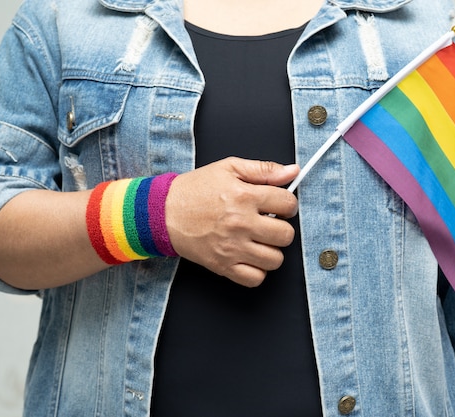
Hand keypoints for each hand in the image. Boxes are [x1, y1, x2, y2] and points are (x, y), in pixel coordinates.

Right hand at [165, 157, 299, 286]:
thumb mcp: (229, 168)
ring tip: (260, 241)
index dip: (288, 204)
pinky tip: (250, 257)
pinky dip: (257, 271)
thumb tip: (292, 171)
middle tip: (270, 224)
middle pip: (286, 235)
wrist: (162, 212)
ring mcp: (232, 248)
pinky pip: (255, 278)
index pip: (288, 204)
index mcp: (245, 196)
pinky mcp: (223, 266)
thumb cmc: (195, 190)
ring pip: (275, 260)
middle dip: (282, 228)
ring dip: (272, 251)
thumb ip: (264, 169)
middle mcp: (241, 224)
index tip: (280, 206)